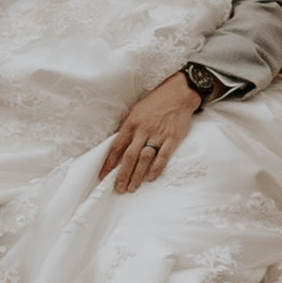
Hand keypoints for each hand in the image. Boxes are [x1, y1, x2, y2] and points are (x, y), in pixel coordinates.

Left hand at [100, 71, 201, 192]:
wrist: (178, 93)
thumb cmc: (155, 103)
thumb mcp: (136, 111)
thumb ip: (128, 129)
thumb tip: (118, 146)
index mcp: (131, 123)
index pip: (116, 147)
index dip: (109, 163)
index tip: (103, 176)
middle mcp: (143, 130)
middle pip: (129, 156)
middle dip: (122, 175)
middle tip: (118, 188)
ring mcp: (158, 134)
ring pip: (144, 158)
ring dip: (137, 175)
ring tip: (132, 188)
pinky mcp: (172, 138)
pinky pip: (163, 156)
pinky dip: (156, 168)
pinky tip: (150, 178)